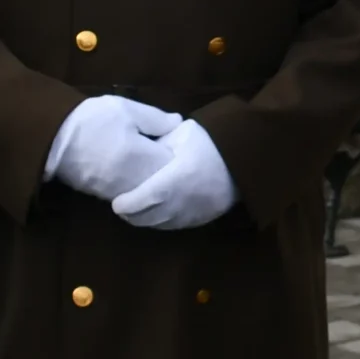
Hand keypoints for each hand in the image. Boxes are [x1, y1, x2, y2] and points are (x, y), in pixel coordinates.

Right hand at [47, 96, 184, 198]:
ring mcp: (121, 192)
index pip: (175, 163)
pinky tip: (137, 172)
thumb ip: (155, 118)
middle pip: (164, 182)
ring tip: (154, 162)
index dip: (181, 153)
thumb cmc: (91, 119)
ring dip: (155, 180)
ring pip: (149, 192)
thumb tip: (178, 123)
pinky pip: (133, 195)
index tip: (180, 142)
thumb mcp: (125, 109)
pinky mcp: (106, 197)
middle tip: (170, 153)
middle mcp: (135, 181)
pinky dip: (140, 186)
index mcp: (143, 157)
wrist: (52, 138)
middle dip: (171, 170)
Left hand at [113, 121, 238, 230]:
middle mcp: (187, 199)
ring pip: (162, 224)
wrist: (243, 159)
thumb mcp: (182, 132)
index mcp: (180, 176)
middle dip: (132, 215)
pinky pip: (176, 225)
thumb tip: (136, 149)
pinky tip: (155, 212)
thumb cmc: (211, 143)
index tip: (116, 203)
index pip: (148, 197)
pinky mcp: (202, 219)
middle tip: (121, 207)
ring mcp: (196, 212)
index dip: (129, 204)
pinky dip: (162, 221)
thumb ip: (157, 142)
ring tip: (134, 210)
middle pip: (152, 216)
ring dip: (146, 220)